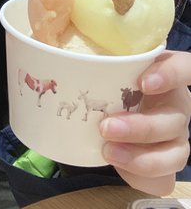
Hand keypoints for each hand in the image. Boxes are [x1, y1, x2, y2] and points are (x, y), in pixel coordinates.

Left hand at [100, 50, 190, 195]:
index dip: (172, 75)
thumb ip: (93, 55)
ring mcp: (175, 137)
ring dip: (141, 158)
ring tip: (107, 151)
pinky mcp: (166, 162)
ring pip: (174, 154)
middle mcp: (176, 105)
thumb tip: (47, 46)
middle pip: (175, 119)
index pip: (185, 67)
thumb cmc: (110, 80)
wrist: (116, 110)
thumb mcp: (106, 64)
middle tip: (106, 127)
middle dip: (141, 127)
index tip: (143, 82)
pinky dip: (140, 176)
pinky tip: (117, 166)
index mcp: (166, 74)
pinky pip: (163, 179)